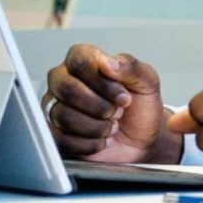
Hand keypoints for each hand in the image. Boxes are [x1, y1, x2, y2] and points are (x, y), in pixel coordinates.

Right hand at [45, 44, 178, 163]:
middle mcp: (64, 79)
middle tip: (117, 112)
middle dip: (99, 106)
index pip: (79, 62)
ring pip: (63, 115)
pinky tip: (103, 139)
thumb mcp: (147, 82)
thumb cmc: (141, 107)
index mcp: (84, 60)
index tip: (123, 95)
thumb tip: (106, 62)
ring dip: (96, 126)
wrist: (142, 140)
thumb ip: (130, 67)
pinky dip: (90, 143)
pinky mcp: (56, 133)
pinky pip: (62, 139)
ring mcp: (55, 106)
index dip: (103, 82)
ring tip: (112, 126)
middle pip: (67, 89)